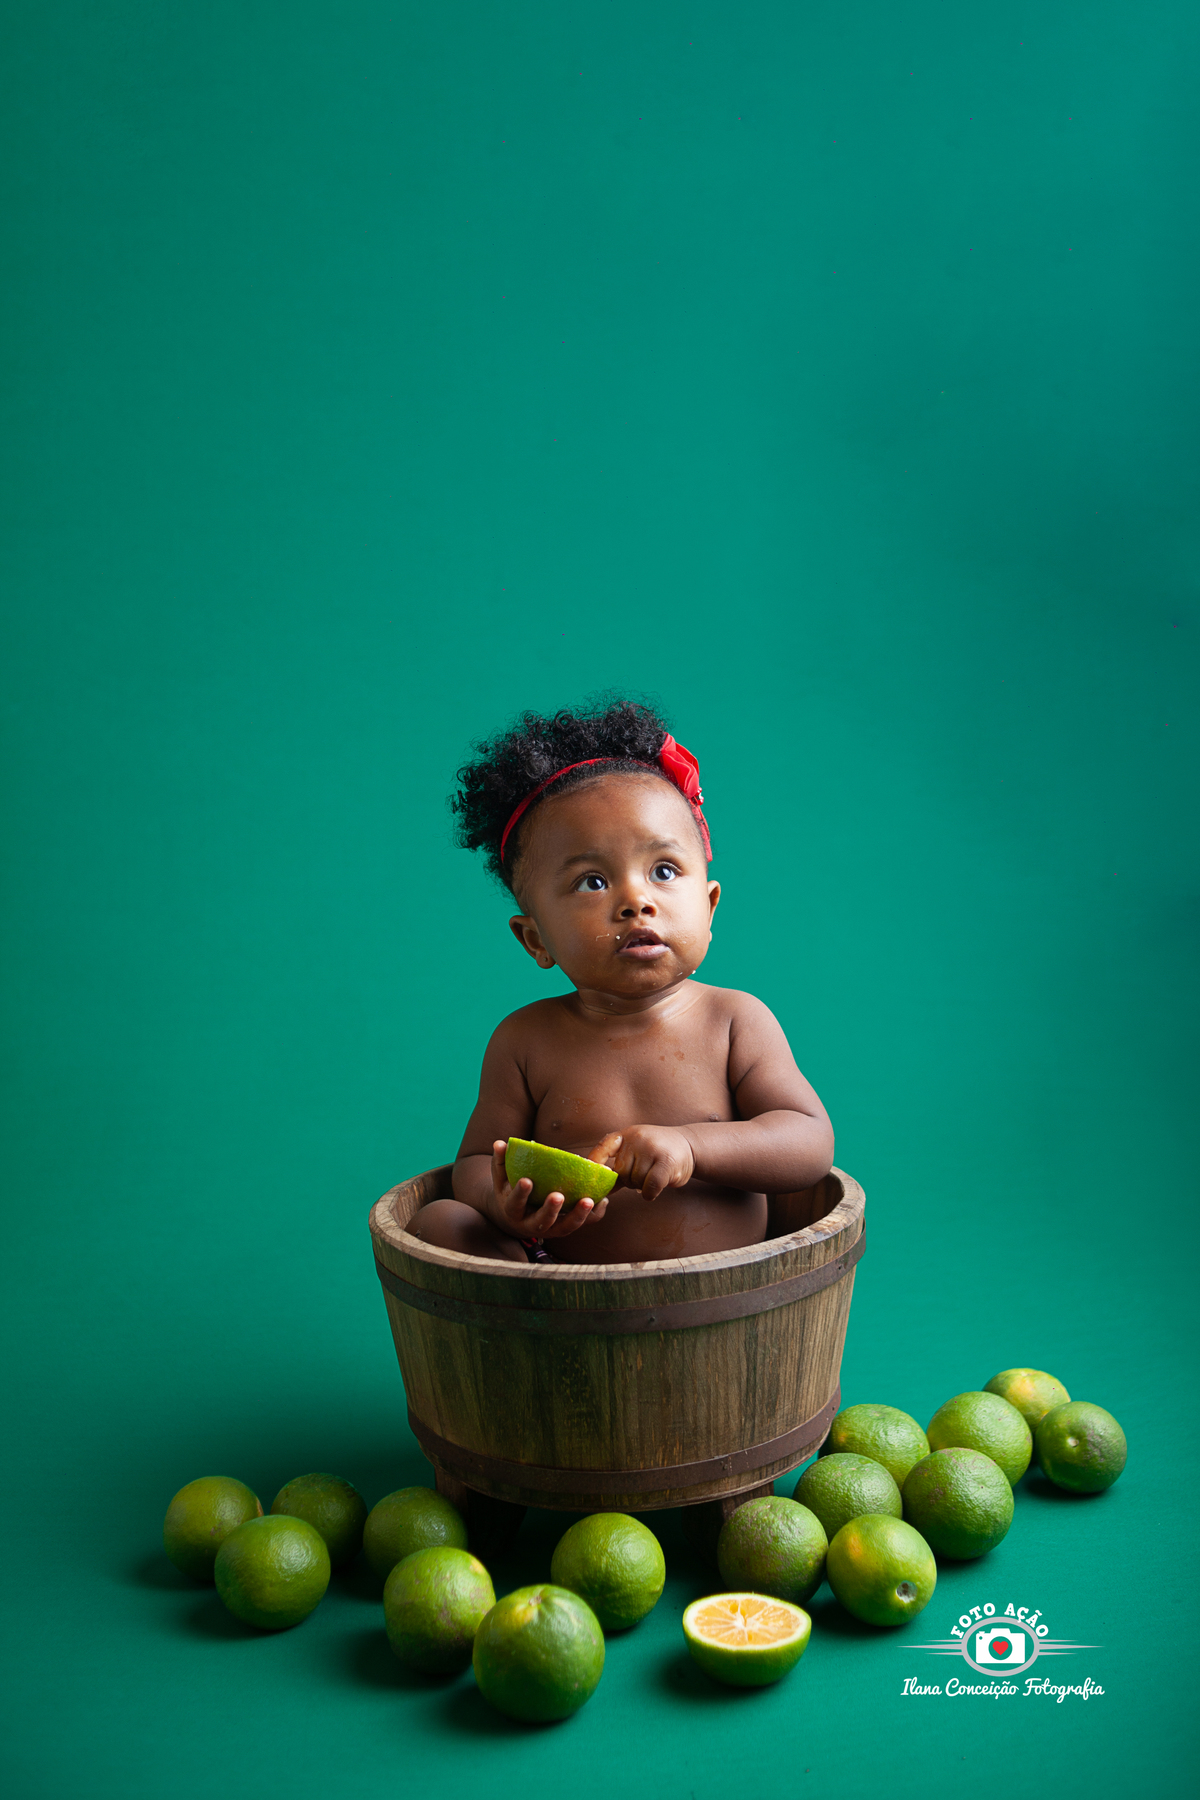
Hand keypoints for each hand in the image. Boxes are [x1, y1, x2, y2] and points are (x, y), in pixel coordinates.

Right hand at [487, 1141, 609, 1240]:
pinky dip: (594, 1215)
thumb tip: (500, 1143)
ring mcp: (551, 1229)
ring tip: (588, 1200)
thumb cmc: (509, 1191)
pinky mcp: (566, 1227)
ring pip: (565, 1227)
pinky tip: (602, 1200)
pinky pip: (583, 1224)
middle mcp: (532, 1225)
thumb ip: (500, 1162)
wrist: (517, 1217)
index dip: (520, 1194)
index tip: (527, 1181)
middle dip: (551, 1210)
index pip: (515, 1204)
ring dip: (577, 1215)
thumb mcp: (501, 1179)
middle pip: (542, 1222)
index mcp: (513, 1212)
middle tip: (558, 1196)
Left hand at [589, 1125, 695, 1201]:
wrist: (689, 1146)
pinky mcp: (666, 1161)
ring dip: (642, 1186)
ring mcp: (652, 1148)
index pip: (603, 1147)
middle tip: (642, 1175)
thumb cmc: (657, 1153)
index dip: (595, 1161)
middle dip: (629, 1181)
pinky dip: (650, 1193)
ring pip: (635, 1181)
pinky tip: (655, 1188)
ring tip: (652, 1176)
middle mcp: (638, 1138)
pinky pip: (649, 1187)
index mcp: (627, 1135)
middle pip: (621, 1172)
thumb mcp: (636, 1152)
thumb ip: (619, 1167)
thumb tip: (598, 1189)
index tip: (592, 1175)